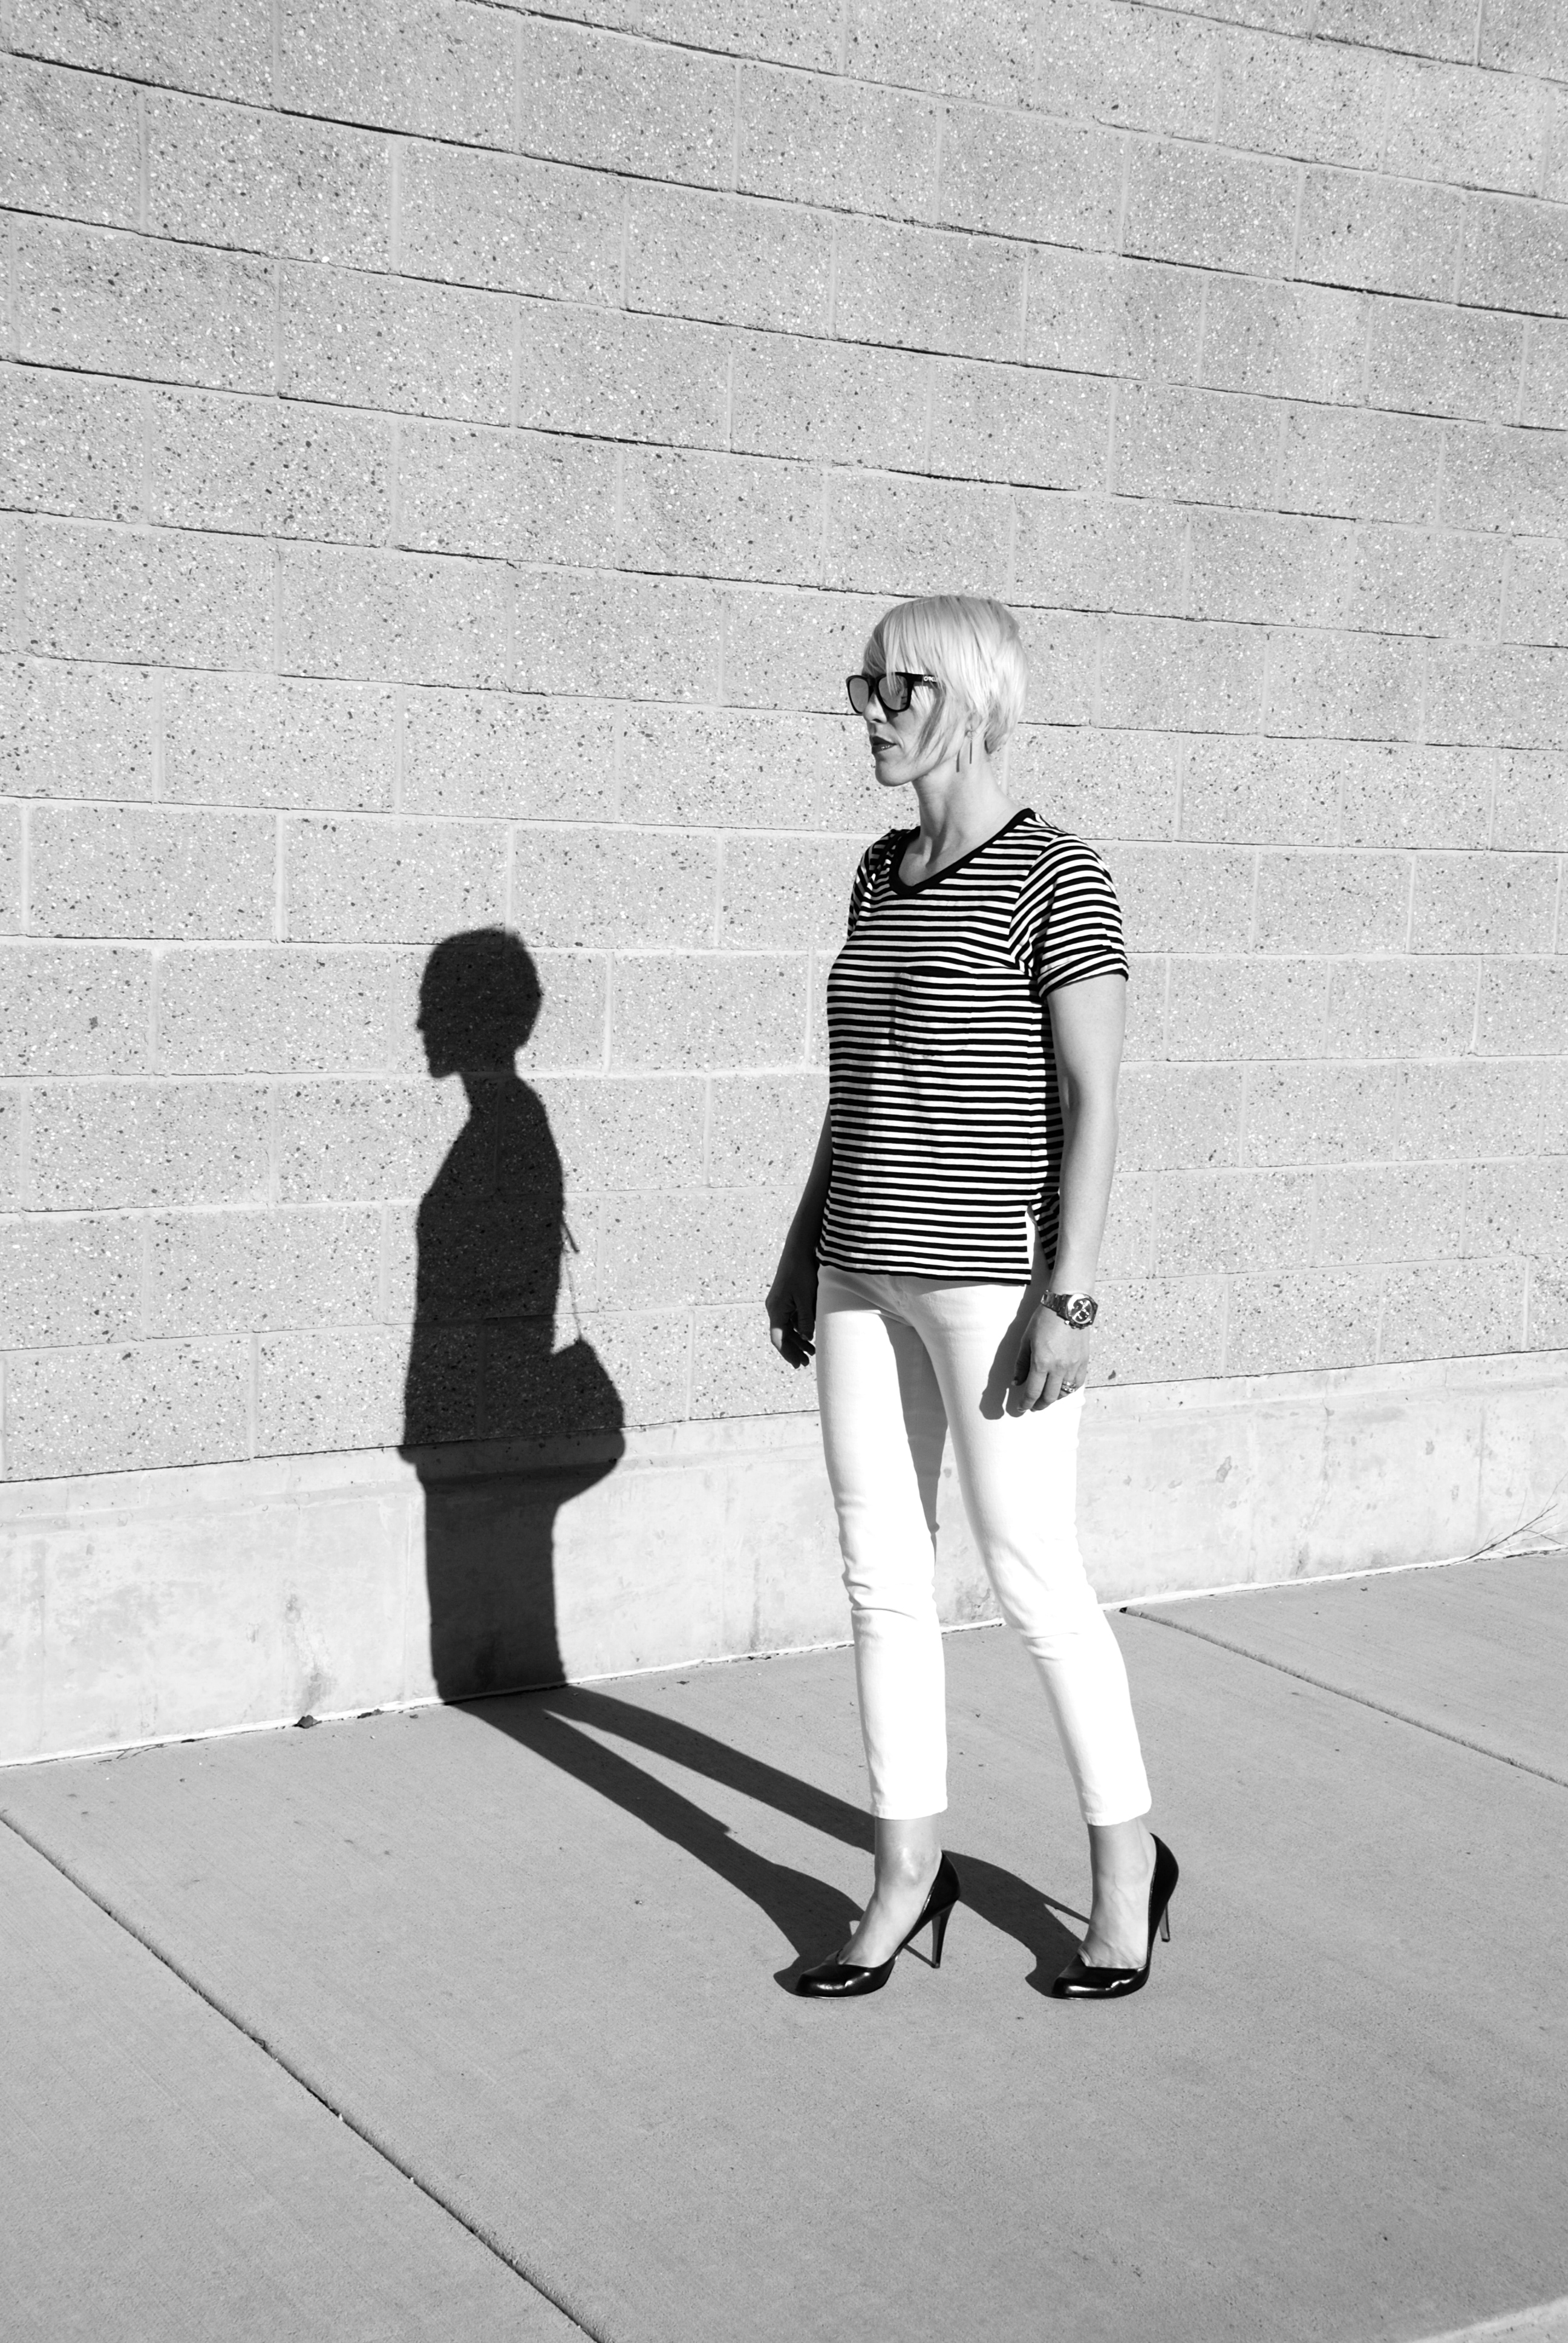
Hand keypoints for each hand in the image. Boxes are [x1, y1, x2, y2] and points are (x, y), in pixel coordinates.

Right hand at [766, 1247, 817, 1368]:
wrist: (799, 1249)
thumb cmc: (802, 1272)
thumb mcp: (807, 1299)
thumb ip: (806, 1320)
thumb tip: (806, 1338)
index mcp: (776, 1310)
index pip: (778, 1339)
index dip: (788, 1353)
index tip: (798, 1364)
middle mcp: (775, 1308)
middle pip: (782, 1335)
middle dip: (794, 1350)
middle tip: (806, 1363)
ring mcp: (781, 1303)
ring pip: (788, 1328)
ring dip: (798, 1340)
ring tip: (811, 1352)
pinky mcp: (787, 1298)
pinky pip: (791, 1318)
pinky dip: (800, 1328)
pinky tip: (810, 1335)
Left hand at [1010, 1303, 1088, 1412]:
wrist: (1069, 1306)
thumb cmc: (1044, 1319)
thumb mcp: (1026, 1340)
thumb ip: (1021, 1363)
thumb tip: (1017, 1382)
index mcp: (1041, 1362)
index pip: (1033, 1392)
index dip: (1025, 1404)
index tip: (1021, 1408)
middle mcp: (1059, 1367)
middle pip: (1049, 1397)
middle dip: (1039, 1405)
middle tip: (1033, 1407)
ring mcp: (1073, 1365)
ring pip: (1065, 1393)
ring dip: (1054, 1399)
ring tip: (1047, 1398)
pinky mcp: (1083, 1362)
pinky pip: (1077, 1383)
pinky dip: (1069, 1389)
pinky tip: (1062, 1388)